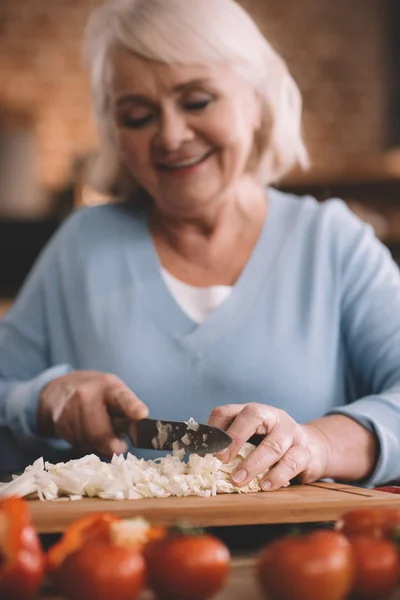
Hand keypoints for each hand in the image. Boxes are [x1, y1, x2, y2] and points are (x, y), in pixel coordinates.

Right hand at [38, 371, 148, 456]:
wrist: (59, 388)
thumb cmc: (96, 393)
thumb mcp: (114, 391)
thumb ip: (126, 408)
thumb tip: (136, 433)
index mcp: (108, 387)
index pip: (121, 397)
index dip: (132, 407)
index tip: (142, 414)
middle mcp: (86, 394)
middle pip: (99, 431)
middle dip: (111, 445)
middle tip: (119, 447)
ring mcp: (69, 408)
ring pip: (87, 442)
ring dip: (97, 446)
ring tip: (101, 437)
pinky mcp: (58, 422)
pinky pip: (75, 443)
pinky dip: (85, 445)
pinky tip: (87, 436)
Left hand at [207, 403, 328, 490]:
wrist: (313, 448)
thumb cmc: (272, 445)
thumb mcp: (251, 440)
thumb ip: (231, 446)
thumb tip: (201, 462)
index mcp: (252, 412)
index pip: (227, 412)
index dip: (213, 429)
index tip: (204, 450)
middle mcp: (272, 416)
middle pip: (253, 415)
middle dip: (235, 437)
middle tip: (220, 459)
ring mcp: (290, 432)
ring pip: (273, 444)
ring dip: (253, 464)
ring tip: (238, 480)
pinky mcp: (305, 451)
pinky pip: (292, 462)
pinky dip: (277, 475)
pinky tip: (264, 486)